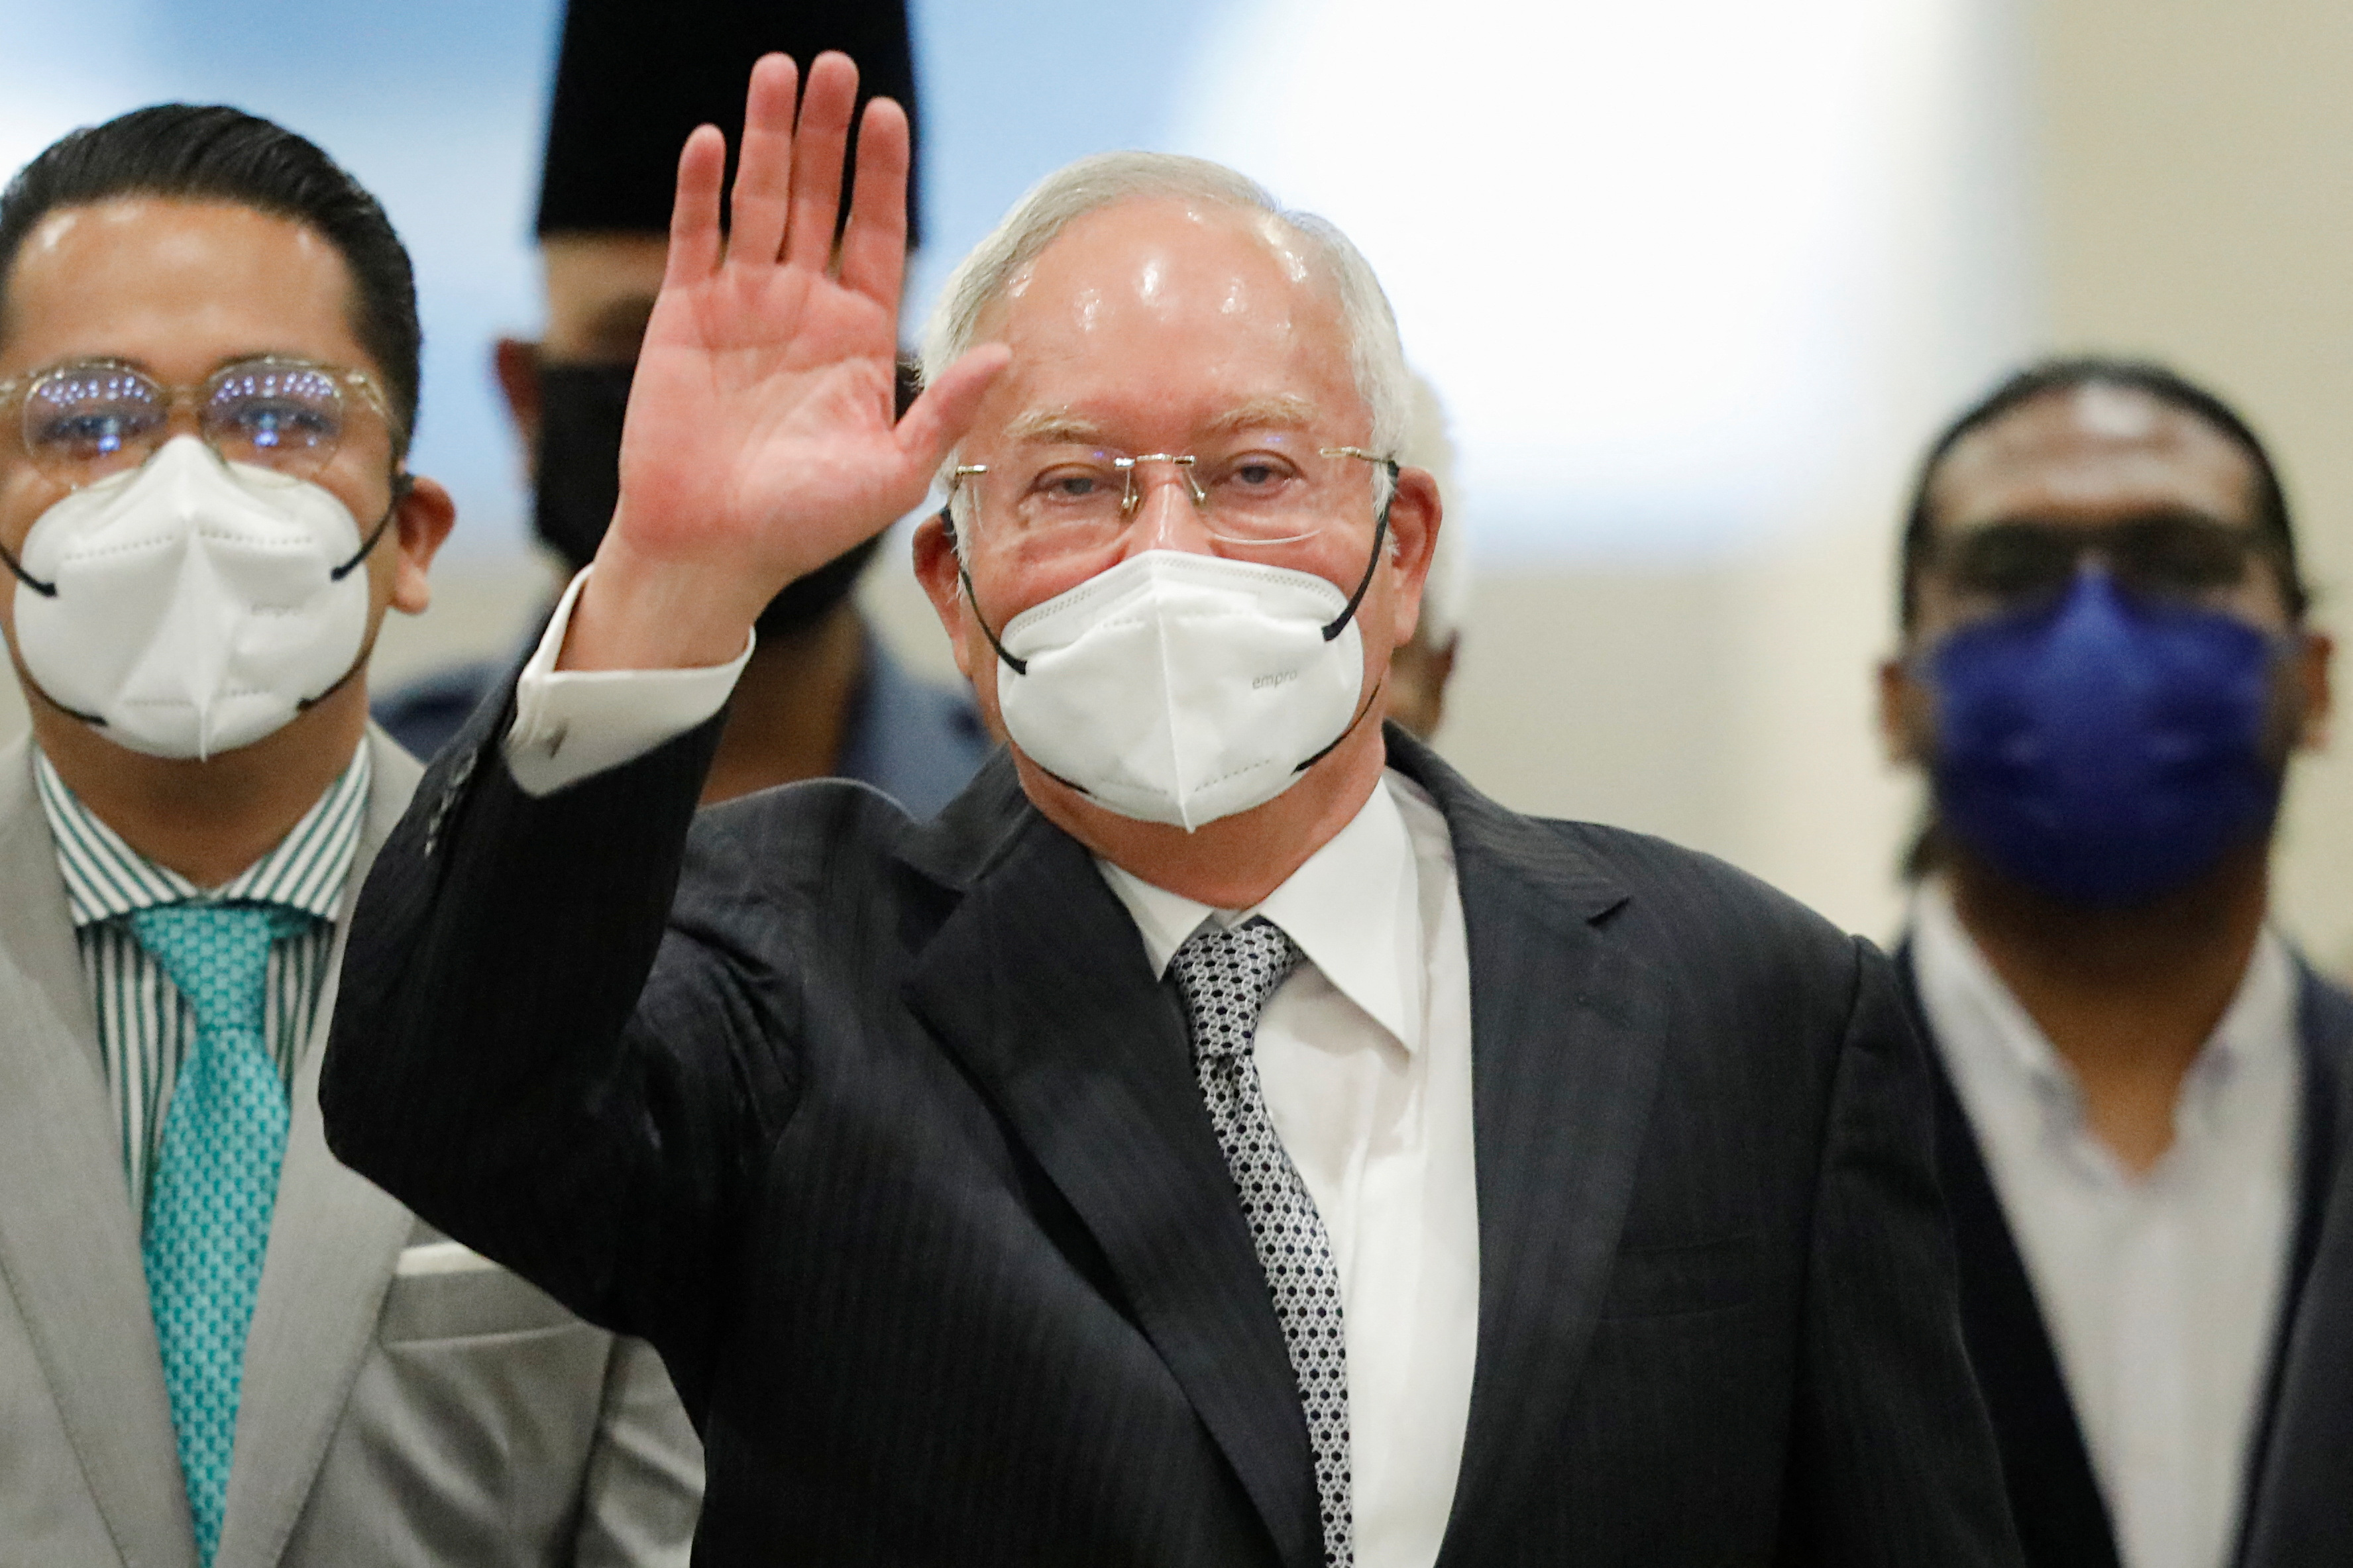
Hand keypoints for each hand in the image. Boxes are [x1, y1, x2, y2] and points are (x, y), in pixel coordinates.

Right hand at [567, 52, 1008, 670]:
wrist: (712, 551)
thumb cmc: (806, 524)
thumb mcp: (894, 473)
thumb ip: (943, 410)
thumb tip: (1004, 353)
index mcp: (858, 335)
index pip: (876, 234)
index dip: (882, 175)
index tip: (889, 116)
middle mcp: (803, 307)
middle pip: (820, 199)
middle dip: (828, 134)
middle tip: (836, 67)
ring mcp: (741, 304)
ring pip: (759, 201)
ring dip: (768, 137)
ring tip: (778, 70)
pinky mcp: (684, 315)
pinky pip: (695, 237)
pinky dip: (701, 189)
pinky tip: (712, 141)